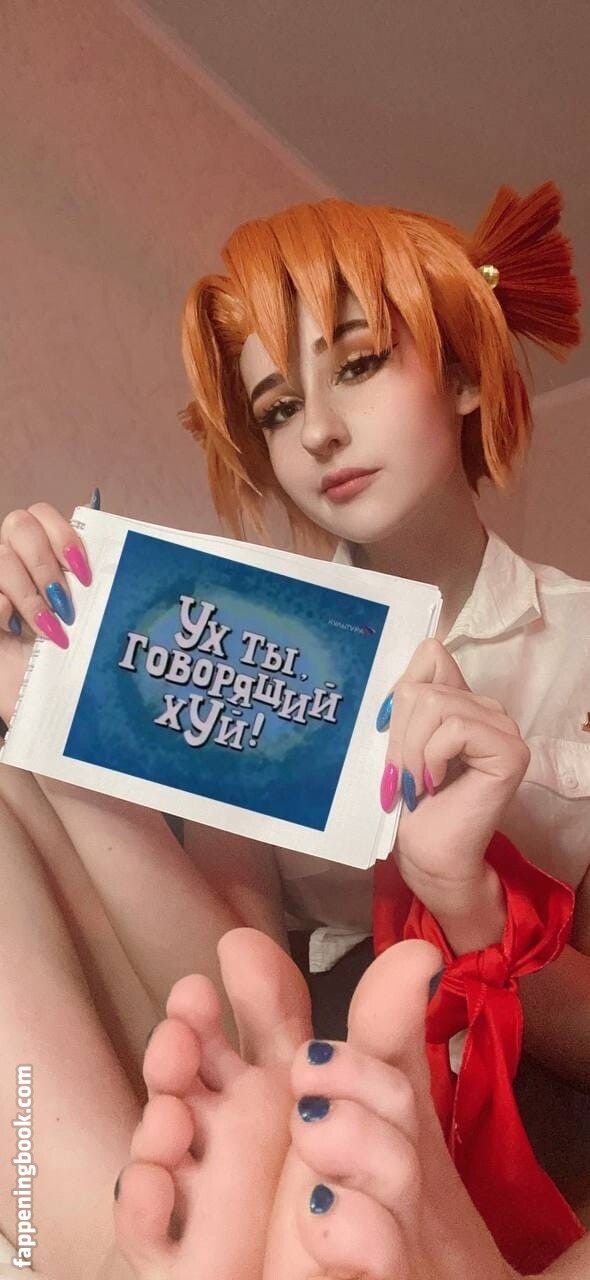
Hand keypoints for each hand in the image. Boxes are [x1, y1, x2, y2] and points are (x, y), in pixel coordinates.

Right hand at [0, 501, 93, 725]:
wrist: (51, 702)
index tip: (85, 575)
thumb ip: (93, 578)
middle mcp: (14, 561)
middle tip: (67, 603)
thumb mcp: (89, 615)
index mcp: (42, 553)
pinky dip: (9, 608)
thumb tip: (114, 538)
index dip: (64, 534)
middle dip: (46, 563)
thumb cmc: (72, 657)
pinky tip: (25, 633)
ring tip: (54, 628)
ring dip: (32, 594)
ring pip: (2, 558)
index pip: (43, 514)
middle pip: (18, 524)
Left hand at [378, 638, 529, 918]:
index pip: (430, 654)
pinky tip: (433, 785)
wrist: (428, 855)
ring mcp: (503, 727)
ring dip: (411, 750)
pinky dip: (431, 757)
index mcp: (460, 700)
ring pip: (437, 705)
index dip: (400, 690)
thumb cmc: (409, 803)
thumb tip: (397, 678)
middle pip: (424, 685)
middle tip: (399, 776)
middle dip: (399, 733)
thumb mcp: (397, 741)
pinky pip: (455, 727)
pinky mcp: (510, 750)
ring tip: (414, 784)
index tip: (388, 734)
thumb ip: (404, 704)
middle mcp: (487, 708)